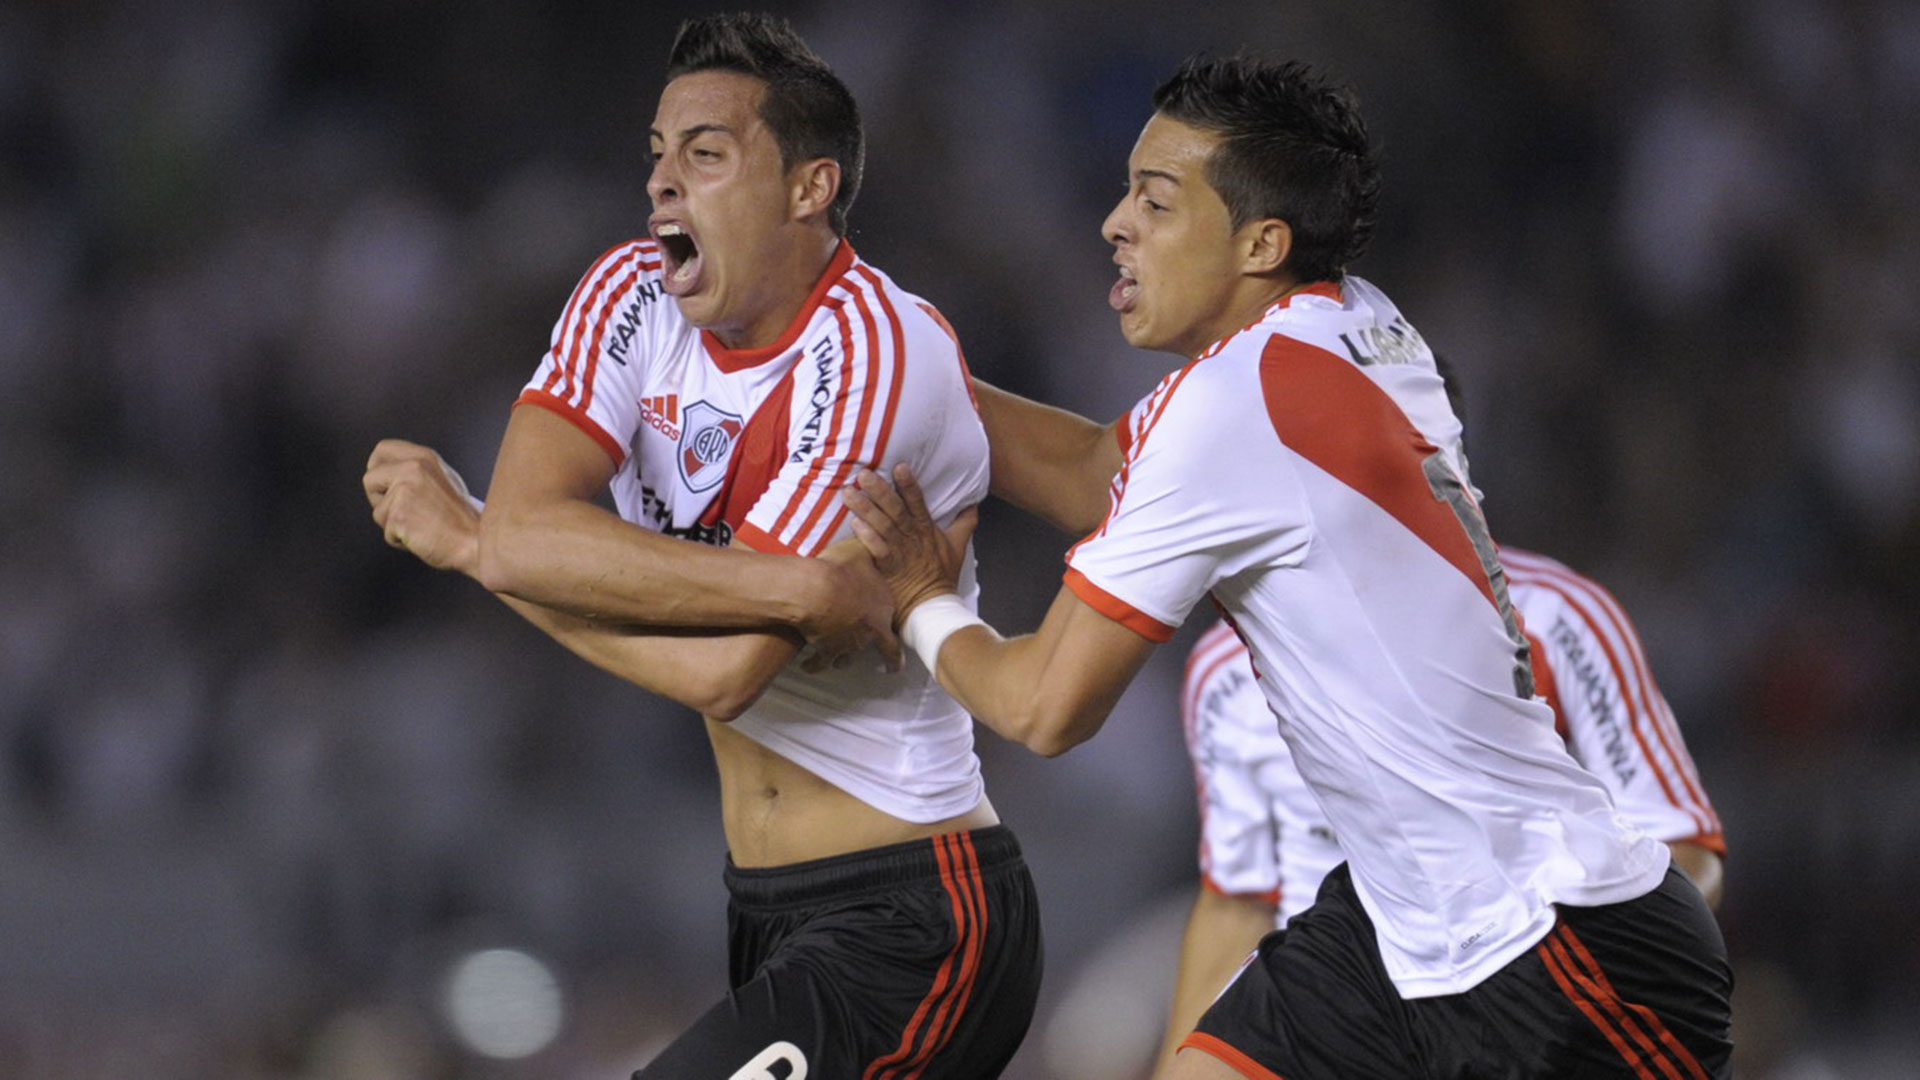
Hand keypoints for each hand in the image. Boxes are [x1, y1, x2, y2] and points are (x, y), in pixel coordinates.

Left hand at [363, 439, 483, 574]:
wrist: (475, 541)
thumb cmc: (460, 517)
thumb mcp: (442, 479)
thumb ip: (416, 472)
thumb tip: (388, 474)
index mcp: (423, 457)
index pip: (382, 450)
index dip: (378, 468)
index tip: (385, 484)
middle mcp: (413, 468)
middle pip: (370, 479)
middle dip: (378, 498)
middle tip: (401, 510)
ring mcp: (404, 491)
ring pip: (378, 511)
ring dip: (393, 524)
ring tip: (421, 525)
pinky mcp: (399, 515)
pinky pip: (387, 532)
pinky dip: (400, 540)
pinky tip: (422, 536)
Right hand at [798, 539, 903, 673]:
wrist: (817, 590)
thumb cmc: (842, 569)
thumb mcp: (861, 552)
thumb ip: (869, 550)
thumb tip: (871, 536)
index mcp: (883, 610)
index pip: (896, 632)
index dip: (899, 646)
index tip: (900, 660)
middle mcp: (870, 631)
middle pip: (880, 649)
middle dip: (886, 661)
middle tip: (888, 669)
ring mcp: (849, 643)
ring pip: (848, 658)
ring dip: (843, 659)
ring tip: (837, 661)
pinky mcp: (826, 649)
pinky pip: (821, 662)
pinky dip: (815, 664)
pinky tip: (808, 665)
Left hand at [842, 464, 977, 622]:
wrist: (933, 605)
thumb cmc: (942, 575)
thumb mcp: (958, 545)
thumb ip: (965, 522)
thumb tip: (973, 503)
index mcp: (927, 529)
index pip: (918, 502)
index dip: (909, 485)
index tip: (899, 467)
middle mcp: (913, 537)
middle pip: (896, 510)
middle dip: (880, 491)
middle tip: (864, 474)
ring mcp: (900, 552)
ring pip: (882, 526)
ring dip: (866, 508)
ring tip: (849, 493)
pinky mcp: (889, 567)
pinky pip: (877, 549)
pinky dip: (867, 536)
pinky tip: (854, 523)